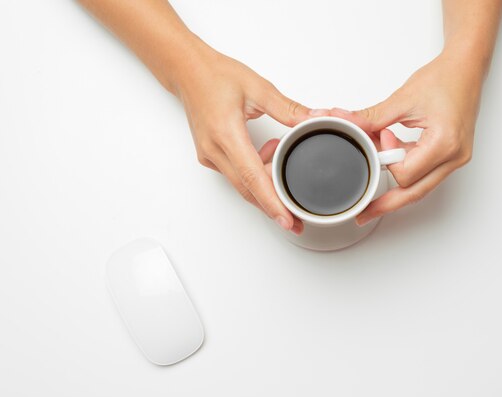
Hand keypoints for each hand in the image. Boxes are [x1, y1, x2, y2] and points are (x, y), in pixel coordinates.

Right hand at [174, 40, 326, 233]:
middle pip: (248, 190)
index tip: (286, 219)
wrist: (187, 70)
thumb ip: (288, 109)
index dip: (271, 201)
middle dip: (273, 207)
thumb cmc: (217, 76)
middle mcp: (214, 150)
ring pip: (242, 184)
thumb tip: (314, 120)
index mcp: (226, 134)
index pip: (252, 177)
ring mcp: (209, 155)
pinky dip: (255, 172)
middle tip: (296, 220)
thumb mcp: (258, 88)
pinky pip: (236, 174)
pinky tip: (267, 152)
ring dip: (266, 182)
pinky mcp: (210, 156)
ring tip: (281, 157)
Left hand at [331, 51, 483, 225]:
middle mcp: (455, 157)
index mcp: (445, 143)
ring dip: (396, 185)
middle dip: (387, 204)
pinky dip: (407, 171)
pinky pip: (426, 175)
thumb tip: (347, 124)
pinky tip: (394, 162)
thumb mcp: (402, 99)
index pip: (406, 174)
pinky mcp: (452, 157)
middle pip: (415, 194)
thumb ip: (372, 117)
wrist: (466, 68)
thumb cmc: (444, 78)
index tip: (383, 136)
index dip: (387, 158)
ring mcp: (456, 159)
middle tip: (364, 214)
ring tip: (376, 177)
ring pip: (420, 188)